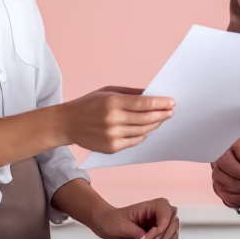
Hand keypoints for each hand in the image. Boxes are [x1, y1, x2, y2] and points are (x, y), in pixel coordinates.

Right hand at [57, 87, 174, 153]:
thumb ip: (130, 93)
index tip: (171, 102)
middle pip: (146, 118)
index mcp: (112, 102)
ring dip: (155, 125)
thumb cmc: (89, 104)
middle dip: (162, 114)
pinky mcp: (111, 147)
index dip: (160, 103)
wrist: (67, 123)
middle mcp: (113, 119)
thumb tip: (152, 94)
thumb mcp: (107, 91)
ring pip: (143, 131)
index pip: (144, 103)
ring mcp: (112, 135)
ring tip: (161, 119)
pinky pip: (134, 141)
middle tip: (171, 111)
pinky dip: (144, 135)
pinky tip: (148, 129)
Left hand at [89, 198, 179, 238]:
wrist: (105, 224)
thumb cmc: (111, 221)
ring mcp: (159, 220)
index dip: (160, 228)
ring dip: (168, 238)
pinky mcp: (158, 230)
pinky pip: (171, 234)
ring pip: (175, 227)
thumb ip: (134, 232)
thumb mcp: (121, 227)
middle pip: (173, 219)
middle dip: (166, 233)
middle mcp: (157, 211)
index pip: (165, 214)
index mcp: (150, 205)